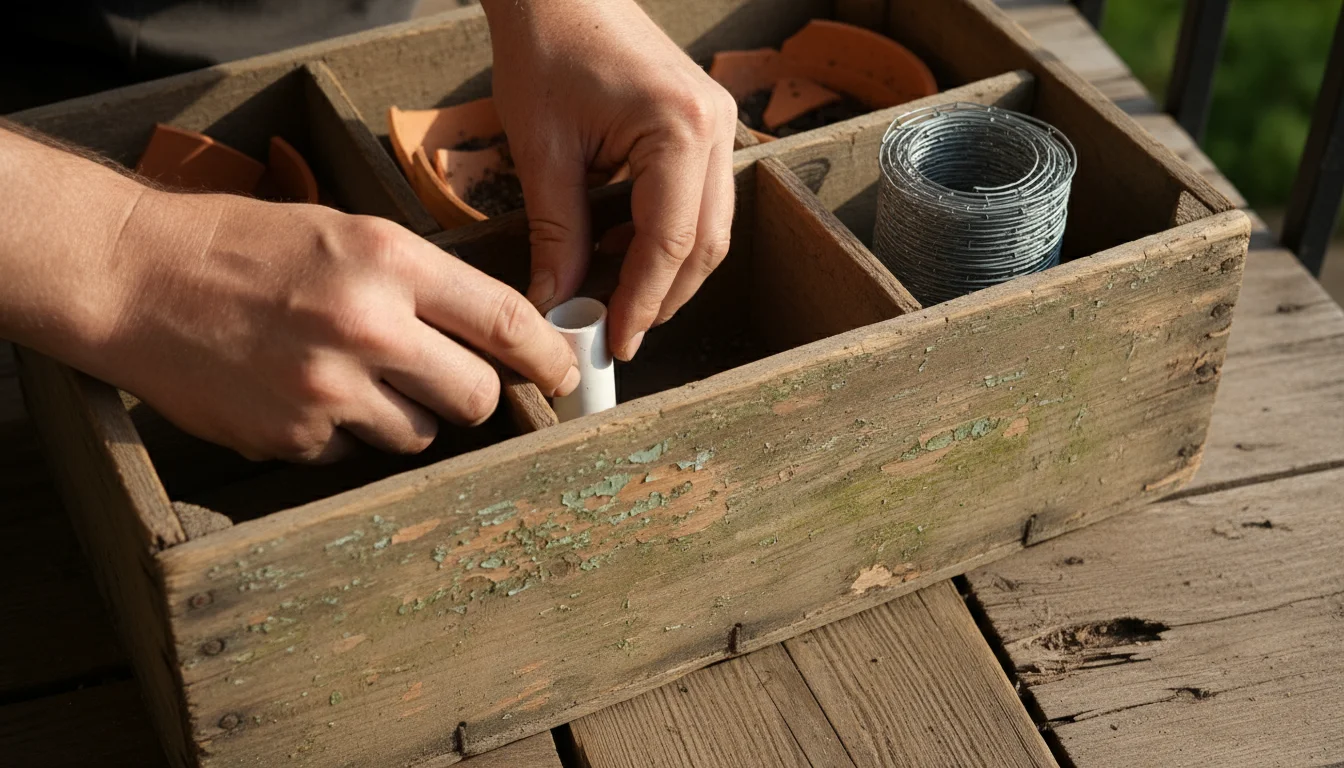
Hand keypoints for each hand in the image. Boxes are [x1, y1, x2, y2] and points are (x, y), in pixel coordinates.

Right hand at [77, 192, 578, 462]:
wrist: (133, 277)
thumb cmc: (241, 245)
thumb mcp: (344, 233)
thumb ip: (418, 281)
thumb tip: (489, 334)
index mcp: (388, 261)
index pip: (503, 321)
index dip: (547, 357)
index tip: (564, 375)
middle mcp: (367, 328)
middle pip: (476, 397)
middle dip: (475, 396)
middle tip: (451, 383)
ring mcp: (328, 391)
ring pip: (419, 434)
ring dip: (406, 416)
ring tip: (352, 376)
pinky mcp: (291, 437)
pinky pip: (354, 453)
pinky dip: (344, 433)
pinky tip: (303, 394)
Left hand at [483, 0, 738, 359]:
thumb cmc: (546, 48)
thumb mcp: (544, 151)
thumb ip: (558, 234)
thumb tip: (557, 303)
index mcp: (679, 129)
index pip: (670, 244)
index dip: (642, 303)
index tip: (614, 342)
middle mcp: (716, 128)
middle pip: (706, 245)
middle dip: (663, 298)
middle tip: (618, 334)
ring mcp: (720, 125)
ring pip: (710, 229)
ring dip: (667, 272)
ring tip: (615, 300)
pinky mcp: (706, 126)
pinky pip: (700, 202)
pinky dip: (668, 238)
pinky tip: (622, 251)